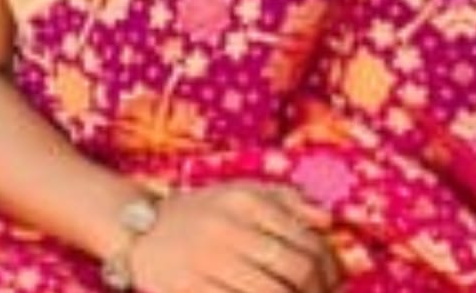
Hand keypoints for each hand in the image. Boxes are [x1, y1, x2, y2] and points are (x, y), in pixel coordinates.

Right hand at [129, 180, 340, 292]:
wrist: (141, 231)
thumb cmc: (201, 213)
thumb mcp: (239, 192)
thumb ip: (285, 199)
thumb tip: (327, 219)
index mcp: (244, 201)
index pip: (306, 240)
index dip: (330, 268)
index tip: (334, 280)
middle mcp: (228, 227)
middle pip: (296, 271)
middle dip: (318, 291)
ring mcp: (208, 261)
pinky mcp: (192, 289)